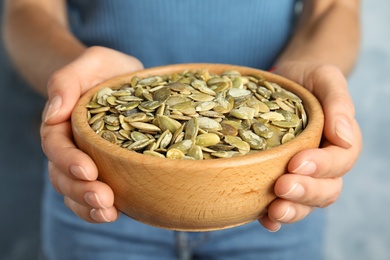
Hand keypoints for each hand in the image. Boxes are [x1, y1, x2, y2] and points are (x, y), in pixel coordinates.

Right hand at [40, 46, 143, 222]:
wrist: (123, 81)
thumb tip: (53, 113)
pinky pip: (92, 197)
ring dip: (89, 206)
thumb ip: (67, 80)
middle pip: (63, 175)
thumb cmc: (107, 70)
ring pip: (75, 192)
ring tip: (109, 213)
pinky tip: (116, 214)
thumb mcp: (93, 62)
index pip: (56, 145)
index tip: (88, 169)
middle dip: (80, 190)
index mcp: (63, 123)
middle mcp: (70, 146)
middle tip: (103, 198)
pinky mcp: (105, 172)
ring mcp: (85, 162)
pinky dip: (98, 210)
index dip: (68, 160)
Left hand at [259, 62, 361, 230]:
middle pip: (326, 189)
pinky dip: (275, 216)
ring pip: (307, 203)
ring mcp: (304, 176)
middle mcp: (325, 164)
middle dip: (305, 191)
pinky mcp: (280, 179)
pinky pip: (284, 203)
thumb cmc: (307, 79)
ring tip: (274, 210)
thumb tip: (343, 135)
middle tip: (282, 187)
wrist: (284, 83)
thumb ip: (338, 102)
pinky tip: (264, 219)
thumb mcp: (325, 77)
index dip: (321, 165)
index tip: (297, 162)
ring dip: (293, 209)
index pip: (339, 160)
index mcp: (340, 142)